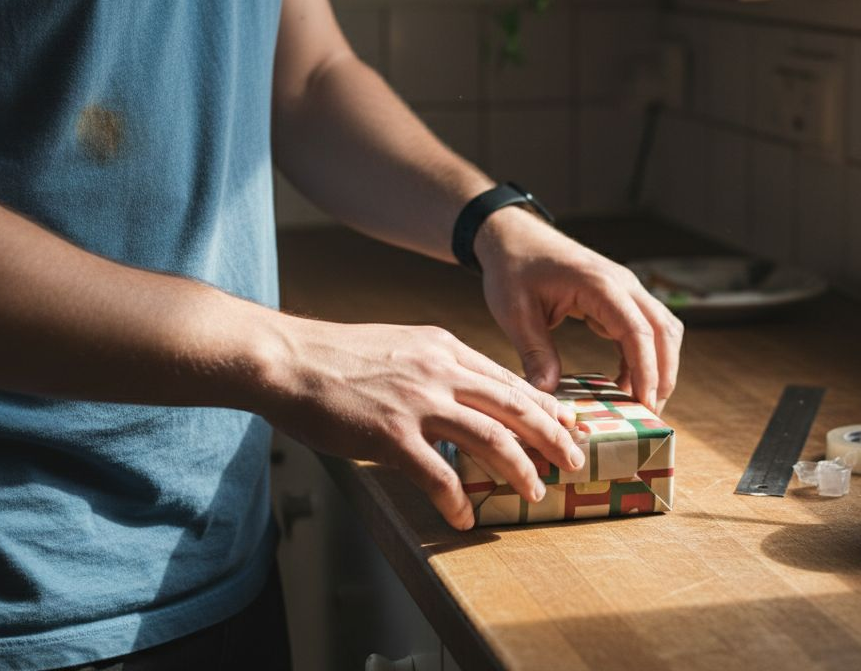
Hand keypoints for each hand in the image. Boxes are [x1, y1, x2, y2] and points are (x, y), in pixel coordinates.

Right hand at [256, 318, 585, 529]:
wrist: (286, 358)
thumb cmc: (336, 356)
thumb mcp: (400, 344)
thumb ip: (437, 366)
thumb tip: (467, 392)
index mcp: (444, 348)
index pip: (509, 379)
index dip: (545, 406)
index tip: (569, 425)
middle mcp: (440, 371)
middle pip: (515, 406)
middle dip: (553, 437)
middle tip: (575, 461)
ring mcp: (417, 403)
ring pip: (491, 438)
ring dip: (519, 470)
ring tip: (535, 492)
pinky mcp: (390, 435)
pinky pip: (439, 474)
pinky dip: (458, 499)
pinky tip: (466, 515)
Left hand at [474, 208, 683, 411]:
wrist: (514, 237)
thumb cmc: (513, 269)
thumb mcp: (515, 312)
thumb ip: (534, 351)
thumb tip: (549, 394)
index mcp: (599, 284)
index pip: (638, 331)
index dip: (646, 371)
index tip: (645, 405)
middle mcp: (622, 284)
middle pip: (664, 331)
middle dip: (663, 375)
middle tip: (649, 414)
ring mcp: (625, 290)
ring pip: (663, 330)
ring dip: (660, 367)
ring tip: (642, 404)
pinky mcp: (620, 299)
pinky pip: (645, 330)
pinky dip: (643, 358)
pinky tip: (625, 385)